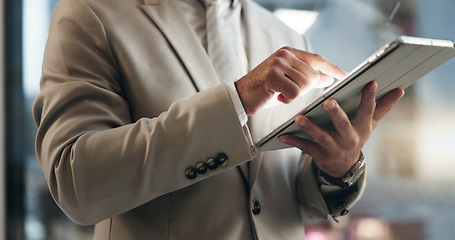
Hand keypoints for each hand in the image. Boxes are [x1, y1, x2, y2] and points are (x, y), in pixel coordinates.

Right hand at [235, 46, 346, 115]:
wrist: (240, 96)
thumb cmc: (264, 90)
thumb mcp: (288, 81)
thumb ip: (306, 77)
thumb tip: (328, 78)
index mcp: (289, 52)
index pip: (317, 59)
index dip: (332, 68)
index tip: (345, 75)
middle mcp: (284, 55)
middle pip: (312, 75)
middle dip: (305, 89)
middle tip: (289, 93)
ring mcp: (278, 64)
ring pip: (305, 84)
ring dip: (295, 94)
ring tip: (281, 94)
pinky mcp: (273, 76)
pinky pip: (294, 92)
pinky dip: (287, 99)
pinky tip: (276, 97)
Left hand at [278, 81, 404, 177]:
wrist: (343, 166)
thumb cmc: (355, 136)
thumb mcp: (370, 124)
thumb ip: (383, 107)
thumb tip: (401, 90)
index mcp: (362, 127)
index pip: (368, 110)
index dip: (370, 97)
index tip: (371, 82)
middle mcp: (349, 138)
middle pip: (343, 125)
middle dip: (336, 114)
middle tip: (328, 102)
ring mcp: (334, 148)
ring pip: (321, 137)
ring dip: (310, 128)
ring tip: (299, 118)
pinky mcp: (320, 156)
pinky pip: (305, 147)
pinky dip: (293, 140)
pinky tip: (282, 135)